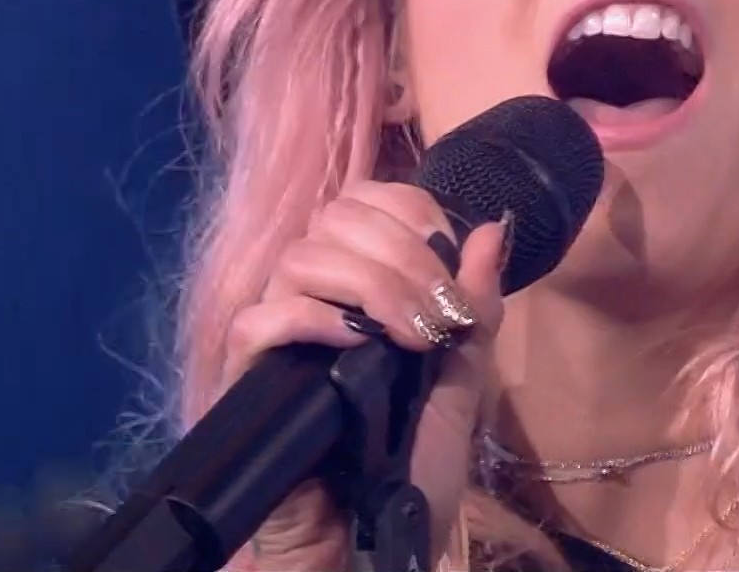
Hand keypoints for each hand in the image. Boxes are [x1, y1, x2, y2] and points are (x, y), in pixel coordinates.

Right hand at [226, 180, 507, 568]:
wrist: (380, 544)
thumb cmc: (416, 470)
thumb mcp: (462, 381)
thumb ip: (474, 307)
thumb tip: (490, 229)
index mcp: (363, 287)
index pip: (365, 202)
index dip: (408, 211)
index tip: (446, 255)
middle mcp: (316, 300)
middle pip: (334, 219)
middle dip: (402, 254)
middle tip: (438, 314)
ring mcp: (279, 336)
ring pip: (300, 258)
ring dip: (370, 284)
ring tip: (411, 338)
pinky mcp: (248, 378)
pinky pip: (259, 319)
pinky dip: (310, 318)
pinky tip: (353, 344)